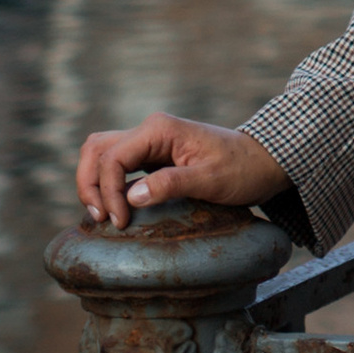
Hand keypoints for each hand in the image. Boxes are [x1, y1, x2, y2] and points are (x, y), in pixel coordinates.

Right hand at [74, 112, 289, 231]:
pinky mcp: (152, 155)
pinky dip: (108, 183)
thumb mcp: (211, 180)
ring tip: (103, 215)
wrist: (263, 162)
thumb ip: (171, 184)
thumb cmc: (242, 169)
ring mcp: (149, 141)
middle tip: (101, 219)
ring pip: (102, 153)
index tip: (121, 223)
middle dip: (90, 184)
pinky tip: (115, 207)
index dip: (109, 192)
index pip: (113, 158)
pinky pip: (117, 164)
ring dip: (94, 182)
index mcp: (159, 130)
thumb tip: (131, 196)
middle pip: (97, 150)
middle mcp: (149, 130)